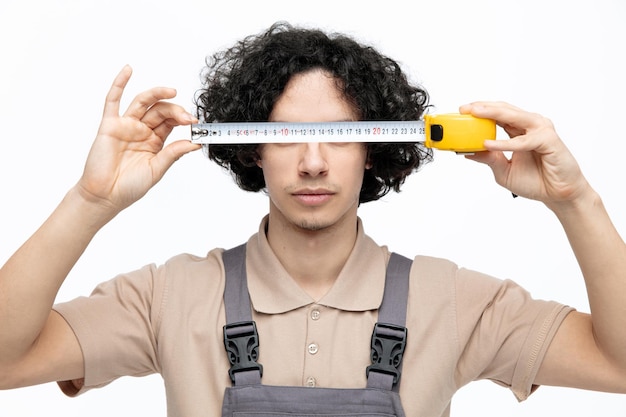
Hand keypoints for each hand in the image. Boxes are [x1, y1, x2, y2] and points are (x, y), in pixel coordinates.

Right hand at [77, 65, 199, 211]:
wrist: (105, 196)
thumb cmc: (129, 186)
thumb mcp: (157, 169)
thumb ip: (174, 153)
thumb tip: (196, 142)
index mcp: (155, 141)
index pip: (171, 122)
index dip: (184, 119)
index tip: (196, 123)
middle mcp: (141, 130)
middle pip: (161, 111)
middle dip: (175, 111)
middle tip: (187, 117)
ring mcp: (126, 126)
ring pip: (143, 102)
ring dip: (158, 93)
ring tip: (172, 91)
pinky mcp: (109, 125)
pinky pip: (113, 100)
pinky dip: (119, 83)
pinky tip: (128, 70)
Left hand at [460, 101, 591, 206]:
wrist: (558, 194)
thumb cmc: (536, 181)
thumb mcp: (503, 170)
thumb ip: (488, 159)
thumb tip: (467, 152)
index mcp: (519, 130)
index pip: (497, 114)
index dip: (480, 110)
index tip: (461, 110)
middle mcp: (530, 126)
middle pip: (504, 111)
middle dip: (483, 107)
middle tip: (465, 108)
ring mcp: (540, 131)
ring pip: (514, 117)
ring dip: (493, 114)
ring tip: (474, 114)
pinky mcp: (549, 141)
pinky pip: (523, 140)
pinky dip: (506, 142)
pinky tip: (489, 144)